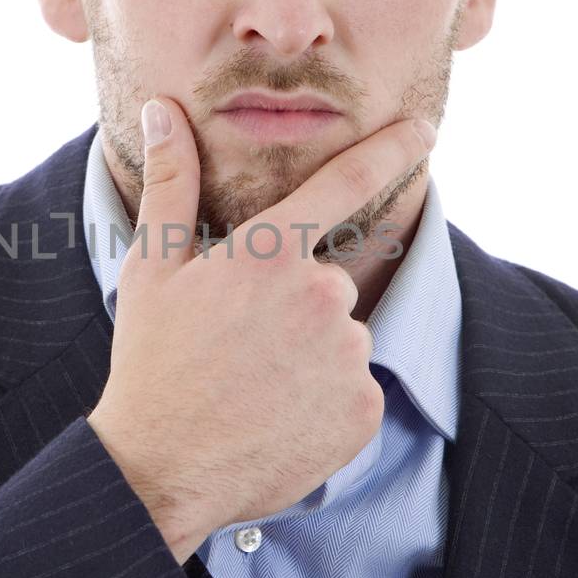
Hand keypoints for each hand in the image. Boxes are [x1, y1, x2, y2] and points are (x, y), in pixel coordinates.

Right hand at [86, 97, 435, 562]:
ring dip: (310, 356)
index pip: (347, 182)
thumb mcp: (153, 269)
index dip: (392, 148)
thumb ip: (174, 183)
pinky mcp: (364, 409)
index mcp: (271, 253)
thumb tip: (162, 108)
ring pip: (342, 339)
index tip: (425, 129)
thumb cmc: (153, 363)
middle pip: (328, 284)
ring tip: (254, 386)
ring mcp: (348, 355)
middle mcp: (321, 295)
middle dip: (294, 307)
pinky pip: (354, 390)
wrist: (162, 469)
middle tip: (240, 346)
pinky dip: (324, 402)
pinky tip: (279, 417)